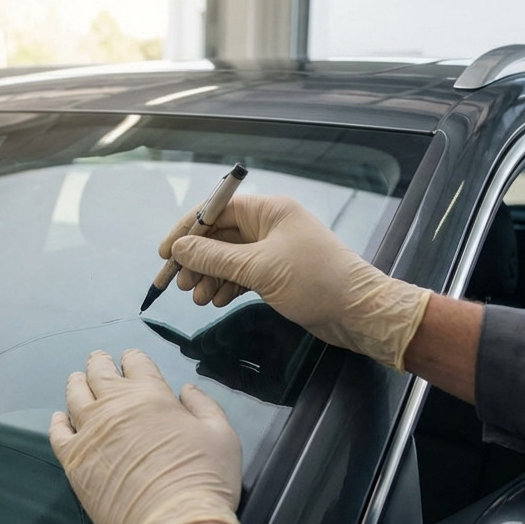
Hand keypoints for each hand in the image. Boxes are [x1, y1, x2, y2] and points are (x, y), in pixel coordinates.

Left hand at [49, 350, 243, 523]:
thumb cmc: (204, 478)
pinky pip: (58, 433)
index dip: (133, 359)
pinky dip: (58, 421)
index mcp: (151, 395)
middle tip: (98, 361)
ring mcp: (90, 432)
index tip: (130, 360)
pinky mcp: (74, 461)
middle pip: (100, 373)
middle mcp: (115, 406)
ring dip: (77, 384)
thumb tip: (186, 389)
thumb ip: (203, 406)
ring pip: (75, 396)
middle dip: (99, 363)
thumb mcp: (222, 435)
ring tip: (78, 380)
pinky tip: (60, 418)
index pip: (136, 363)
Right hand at [160, 194, 430, 369]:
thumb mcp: (259, 268)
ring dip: (209, 277)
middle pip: (219, 236)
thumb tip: (179, 248)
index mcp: (268, 211)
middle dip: (197, 259)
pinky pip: (242, 275)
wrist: (359, 312)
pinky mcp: (278, 273)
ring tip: (196, 298)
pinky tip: (215, 301)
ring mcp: (274, 250)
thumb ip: (214, 257)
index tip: (165, 254)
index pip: (216, 211)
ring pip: (229, 259)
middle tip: (178, 283)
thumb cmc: (314, 281)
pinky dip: (226, 286)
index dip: (187, 231)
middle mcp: (269, 225)